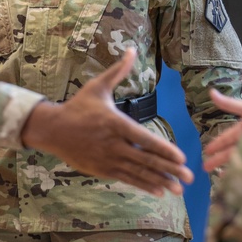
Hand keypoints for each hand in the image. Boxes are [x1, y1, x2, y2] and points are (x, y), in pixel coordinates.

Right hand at [20, 48, 193, 195]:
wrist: (52, 129)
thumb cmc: (78, 107)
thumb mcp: (97, 86)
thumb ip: (118, 71)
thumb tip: (132, 50)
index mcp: (115, 123)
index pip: (144, 139)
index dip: (163, 150)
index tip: (181, 157)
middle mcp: (113, 144)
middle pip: (146, 159)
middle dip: (170, 169)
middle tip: (189, 178)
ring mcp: (107, 159)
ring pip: (138, 172)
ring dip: (160, 181)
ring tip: (178, 190)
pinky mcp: (102, 170)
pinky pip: (127, 178)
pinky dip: (143, 185)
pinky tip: (158, 191)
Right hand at [202, 88, 241, 172]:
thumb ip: (229, 104)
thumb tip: (211, 92)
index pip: (228, 137)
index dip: (216, 143)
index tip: (206, 150)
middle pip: (231, 151)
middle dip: (218, 158)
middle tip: (204, 168)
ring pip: (240, 160)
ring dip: (228, 167)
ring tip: (216, 175)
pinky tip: (235, 179)